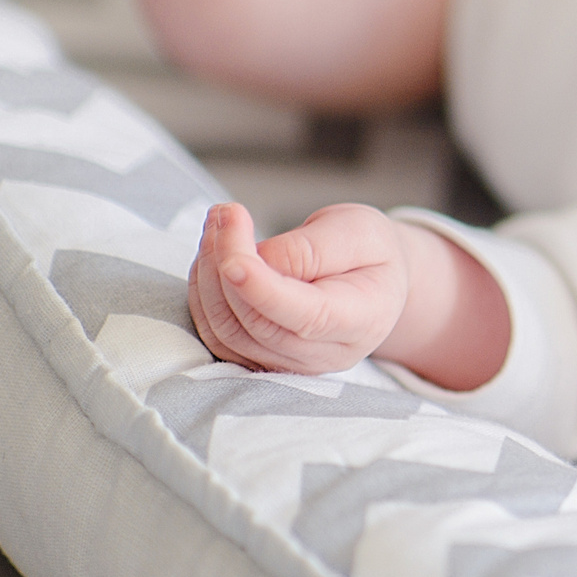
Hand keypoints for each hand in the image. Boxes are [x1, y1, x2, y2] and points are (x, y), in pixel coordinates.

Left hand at [190, 202, 411, 374]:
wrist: (372, 280)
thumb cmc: (370, 252)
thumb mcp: (359, 232)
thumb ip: (312, 249)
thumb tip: (258, 260)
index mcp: (362, 319)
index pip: (307, 316)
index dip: (263, 292)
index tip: (232, 259)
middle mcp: (325, 353)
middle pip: (257, 323)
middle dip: (227, 264)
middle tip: (225, 213)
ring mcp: (290, 363)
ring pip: (228, 332)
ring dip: (208, 276)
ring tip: (218, 226)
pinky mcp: (260, 359)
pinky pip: (216, 335)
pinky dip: (203, 293)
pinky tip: (214, 256)